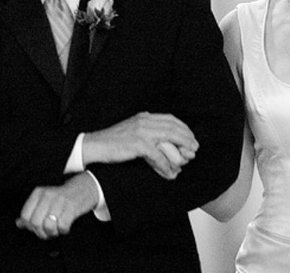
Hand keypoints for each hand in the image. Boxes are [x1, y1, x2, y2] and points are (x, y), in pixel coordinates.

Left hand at [16, 173, 97, 239]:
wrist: (85, 187)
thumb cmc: (62, 196)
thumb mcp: (44, 200)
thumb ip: (31, 211)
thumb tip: (19, 223)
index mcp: (38, 193)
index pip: (25, 215)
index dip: (29, 226)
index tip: (36, 227)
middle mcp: (48, 195)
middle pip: (36, 223)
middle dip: (41, 232)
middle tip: (47, 232)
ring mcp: (60, 201)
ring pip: (48, 226)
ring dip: (52, 233)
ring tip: (56, 230)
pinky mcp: (72, 207)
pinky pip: (62, 226)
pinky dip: (63, 231)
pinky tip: (65, 227)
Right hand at [83, 112, 198, 179]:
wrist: (94, 145)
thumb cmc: (112, 142)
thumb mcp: (132, 130)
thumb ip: (146, 131)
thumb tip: (162, 142)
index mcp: (144, 117)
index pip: (170, 119)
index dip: (183, 128)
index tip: (191, 137)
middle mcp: (144, 121)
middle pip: (173, 127)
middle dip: (186, 138)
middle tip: (194, 149)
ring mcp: (141, 132)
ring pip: (169, 139)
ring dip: (180, 151)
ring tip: (186, 160)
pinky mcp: (137, 144)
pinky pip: (158, 156)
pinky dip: (166, 165)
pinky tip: (170, 173)